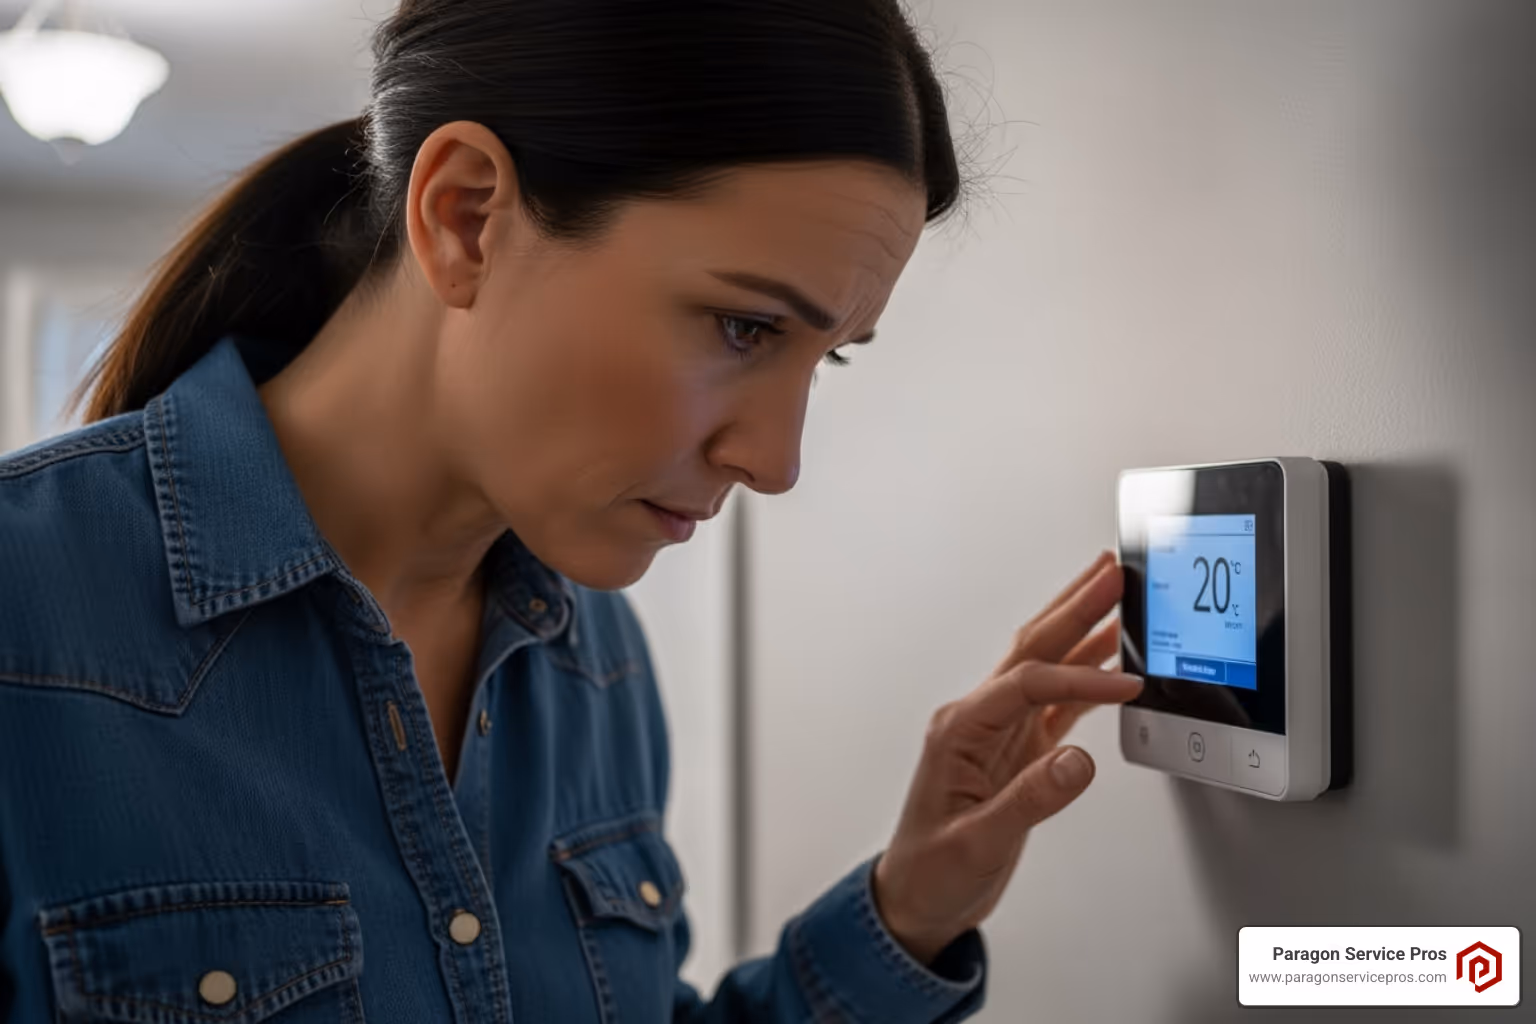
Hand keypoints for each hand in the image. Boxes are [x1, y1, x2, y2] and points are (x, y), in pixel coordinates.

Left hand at [872, 551, 1142, 964]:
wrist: (915, 900)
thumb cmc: (930, 872)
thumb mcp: (977, 844)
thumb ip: (1029, 802)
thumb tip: (1076, 762)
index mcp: (960, 731)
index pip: (1027, 684)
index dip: (1079, 678)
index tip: (1126, 680)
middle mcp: (976, 721)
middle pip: (1032, 650)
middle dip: (1074, 608)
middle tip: (1111, 573)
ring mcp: (997, 734)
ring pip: (1045, 666)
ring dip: (1082, 631)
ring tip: (1116, 596)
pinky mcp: (1017, 753)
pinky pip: (1057, 703)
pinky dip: (1086, 678)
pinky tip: (1111, 662)